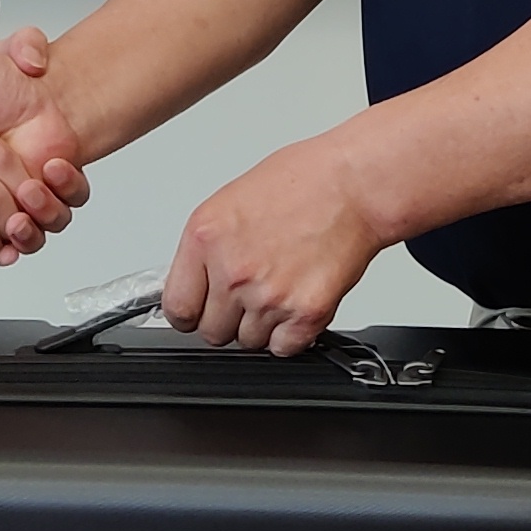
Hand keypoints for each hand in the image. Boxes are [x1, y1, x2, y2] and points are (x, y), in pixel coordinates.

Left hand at [164, 134, 379, 355]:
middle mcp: (232, 271)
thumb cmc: (301, 181)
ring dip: (261, 325)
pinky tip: (297, 301)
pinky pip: (283, 349)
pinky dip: (290, 334)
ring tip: (280, 286)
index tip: (199, 310)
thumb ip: (208, 248)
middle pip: (211, 332)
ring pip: (248, 342)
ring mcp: (268, 296)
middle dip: (228, 318)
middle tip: (249, 292)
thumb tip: (195, 281)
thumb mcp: (231, 202)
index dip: (189, 312)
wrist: (353, 184)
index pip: (176, 307)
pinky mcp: (305, 314)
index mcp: (205, 238)